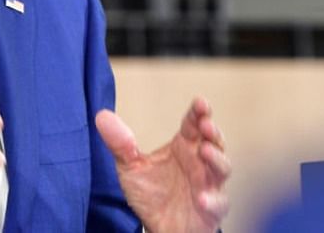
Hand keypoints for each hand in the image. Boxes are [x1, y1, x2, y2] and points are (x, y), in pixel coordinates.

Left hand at [95, 98, 230, 232]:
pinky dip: (212, 200)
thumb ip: (120, 144)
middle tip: (205, 123)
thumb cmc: (152, 195)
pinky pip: (217, 203)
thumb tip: (102, 117)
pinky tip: (201, 198)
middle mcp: (199, 163)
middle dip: (212, 131)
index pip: (193, 124)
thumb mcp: (131, 168)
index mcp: (183, 147)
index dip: (198, 112)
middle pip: (213, 141)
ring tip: (205, 151)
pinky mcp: (212, 209)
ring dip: (216, 159)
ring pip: (222, 168)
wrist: (158, 227)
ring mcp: (209, 185)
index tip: (199, 103)